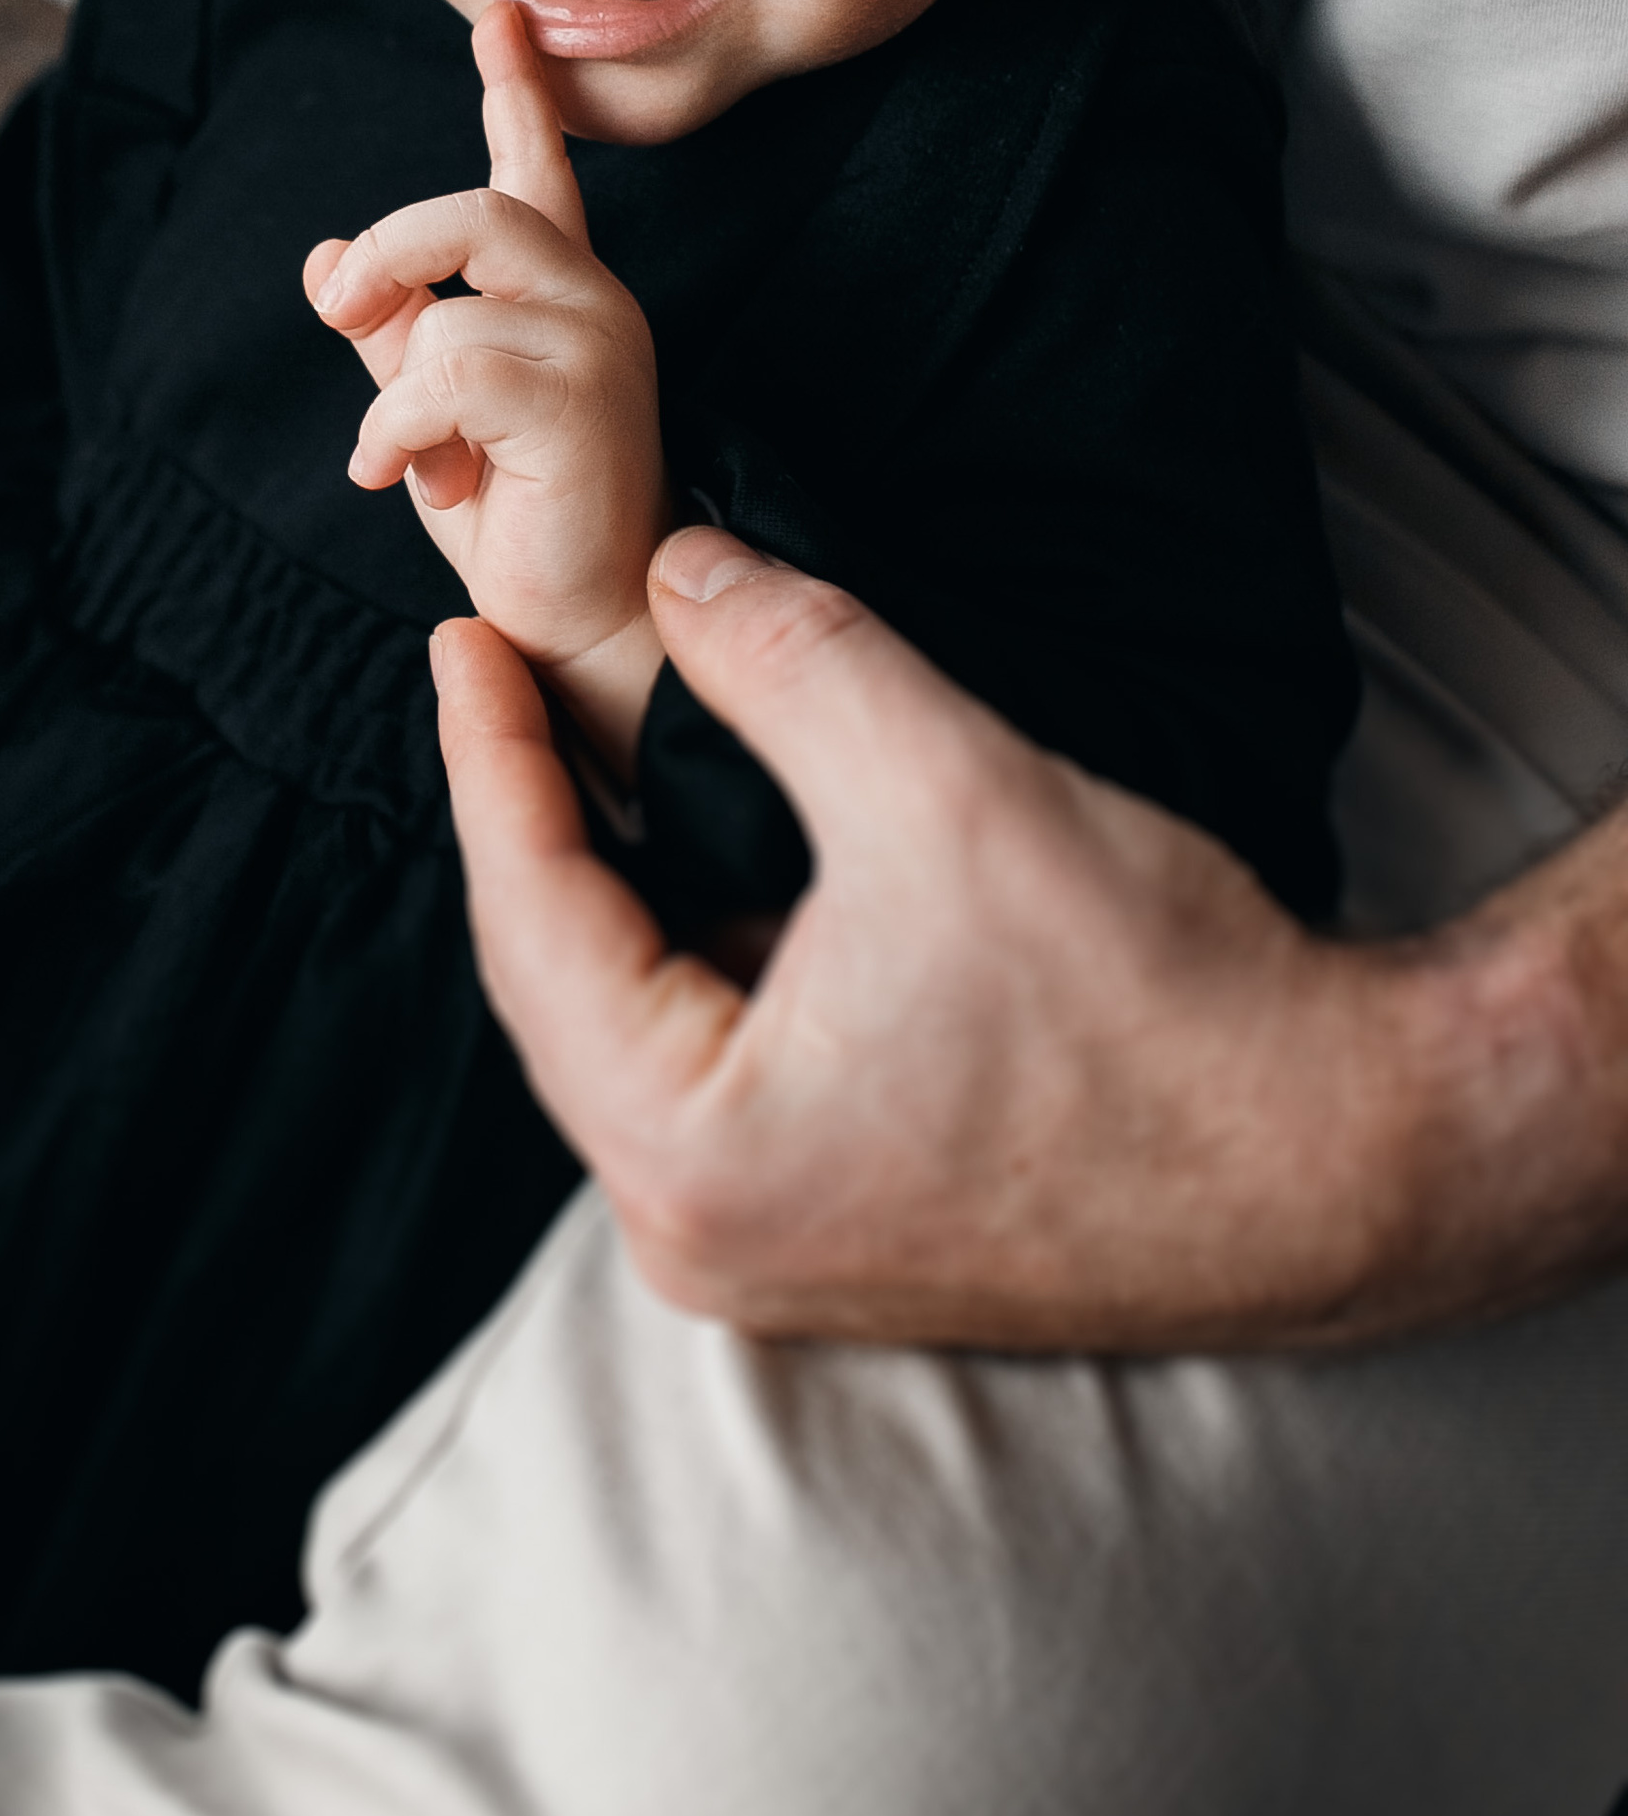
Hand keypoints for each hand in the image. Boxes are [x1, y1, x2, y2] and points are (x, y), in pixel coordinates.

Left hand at [308, 2, 671, 771]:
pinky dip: (397, 428)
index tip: (499, 13)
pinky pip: (449, 368)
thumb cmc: (518, 524)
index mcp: (558, 295)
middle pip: (478, 208)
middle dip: (390, 251)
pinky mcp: (582, 401)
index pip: (537, 170)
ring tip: (405, 459)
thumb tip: (320, 259)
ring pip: (453, 297)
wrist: (579, 626)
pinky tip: (408, 480)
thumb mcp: (431, 418)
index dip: (518, 90)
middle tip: (341, 312)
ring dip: (394, 390)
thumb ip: (388, 336)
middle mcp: (591, 302)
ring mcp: (597, 346)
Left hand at [436, 529, 1459, 1354]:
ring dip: (620, 882)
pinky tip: (706, 844)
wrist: (1358, 1159)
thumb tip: (676, 566)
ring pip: (637, 1024)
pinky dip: (700, 945)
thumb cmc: (1164, 1007)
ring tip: (586, 736)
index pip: (528, 920)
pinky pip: (717, 1064)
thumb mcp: (943, 789)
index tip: (457, 640)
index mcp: (690, 1156)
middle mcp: (702, 1236)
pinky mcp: (847, 1227)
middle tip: (503, 672)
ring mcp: (774, 1249)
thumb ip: (784, 658)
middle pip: (561, 985)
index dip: (489, 761)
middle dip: (540, 817)